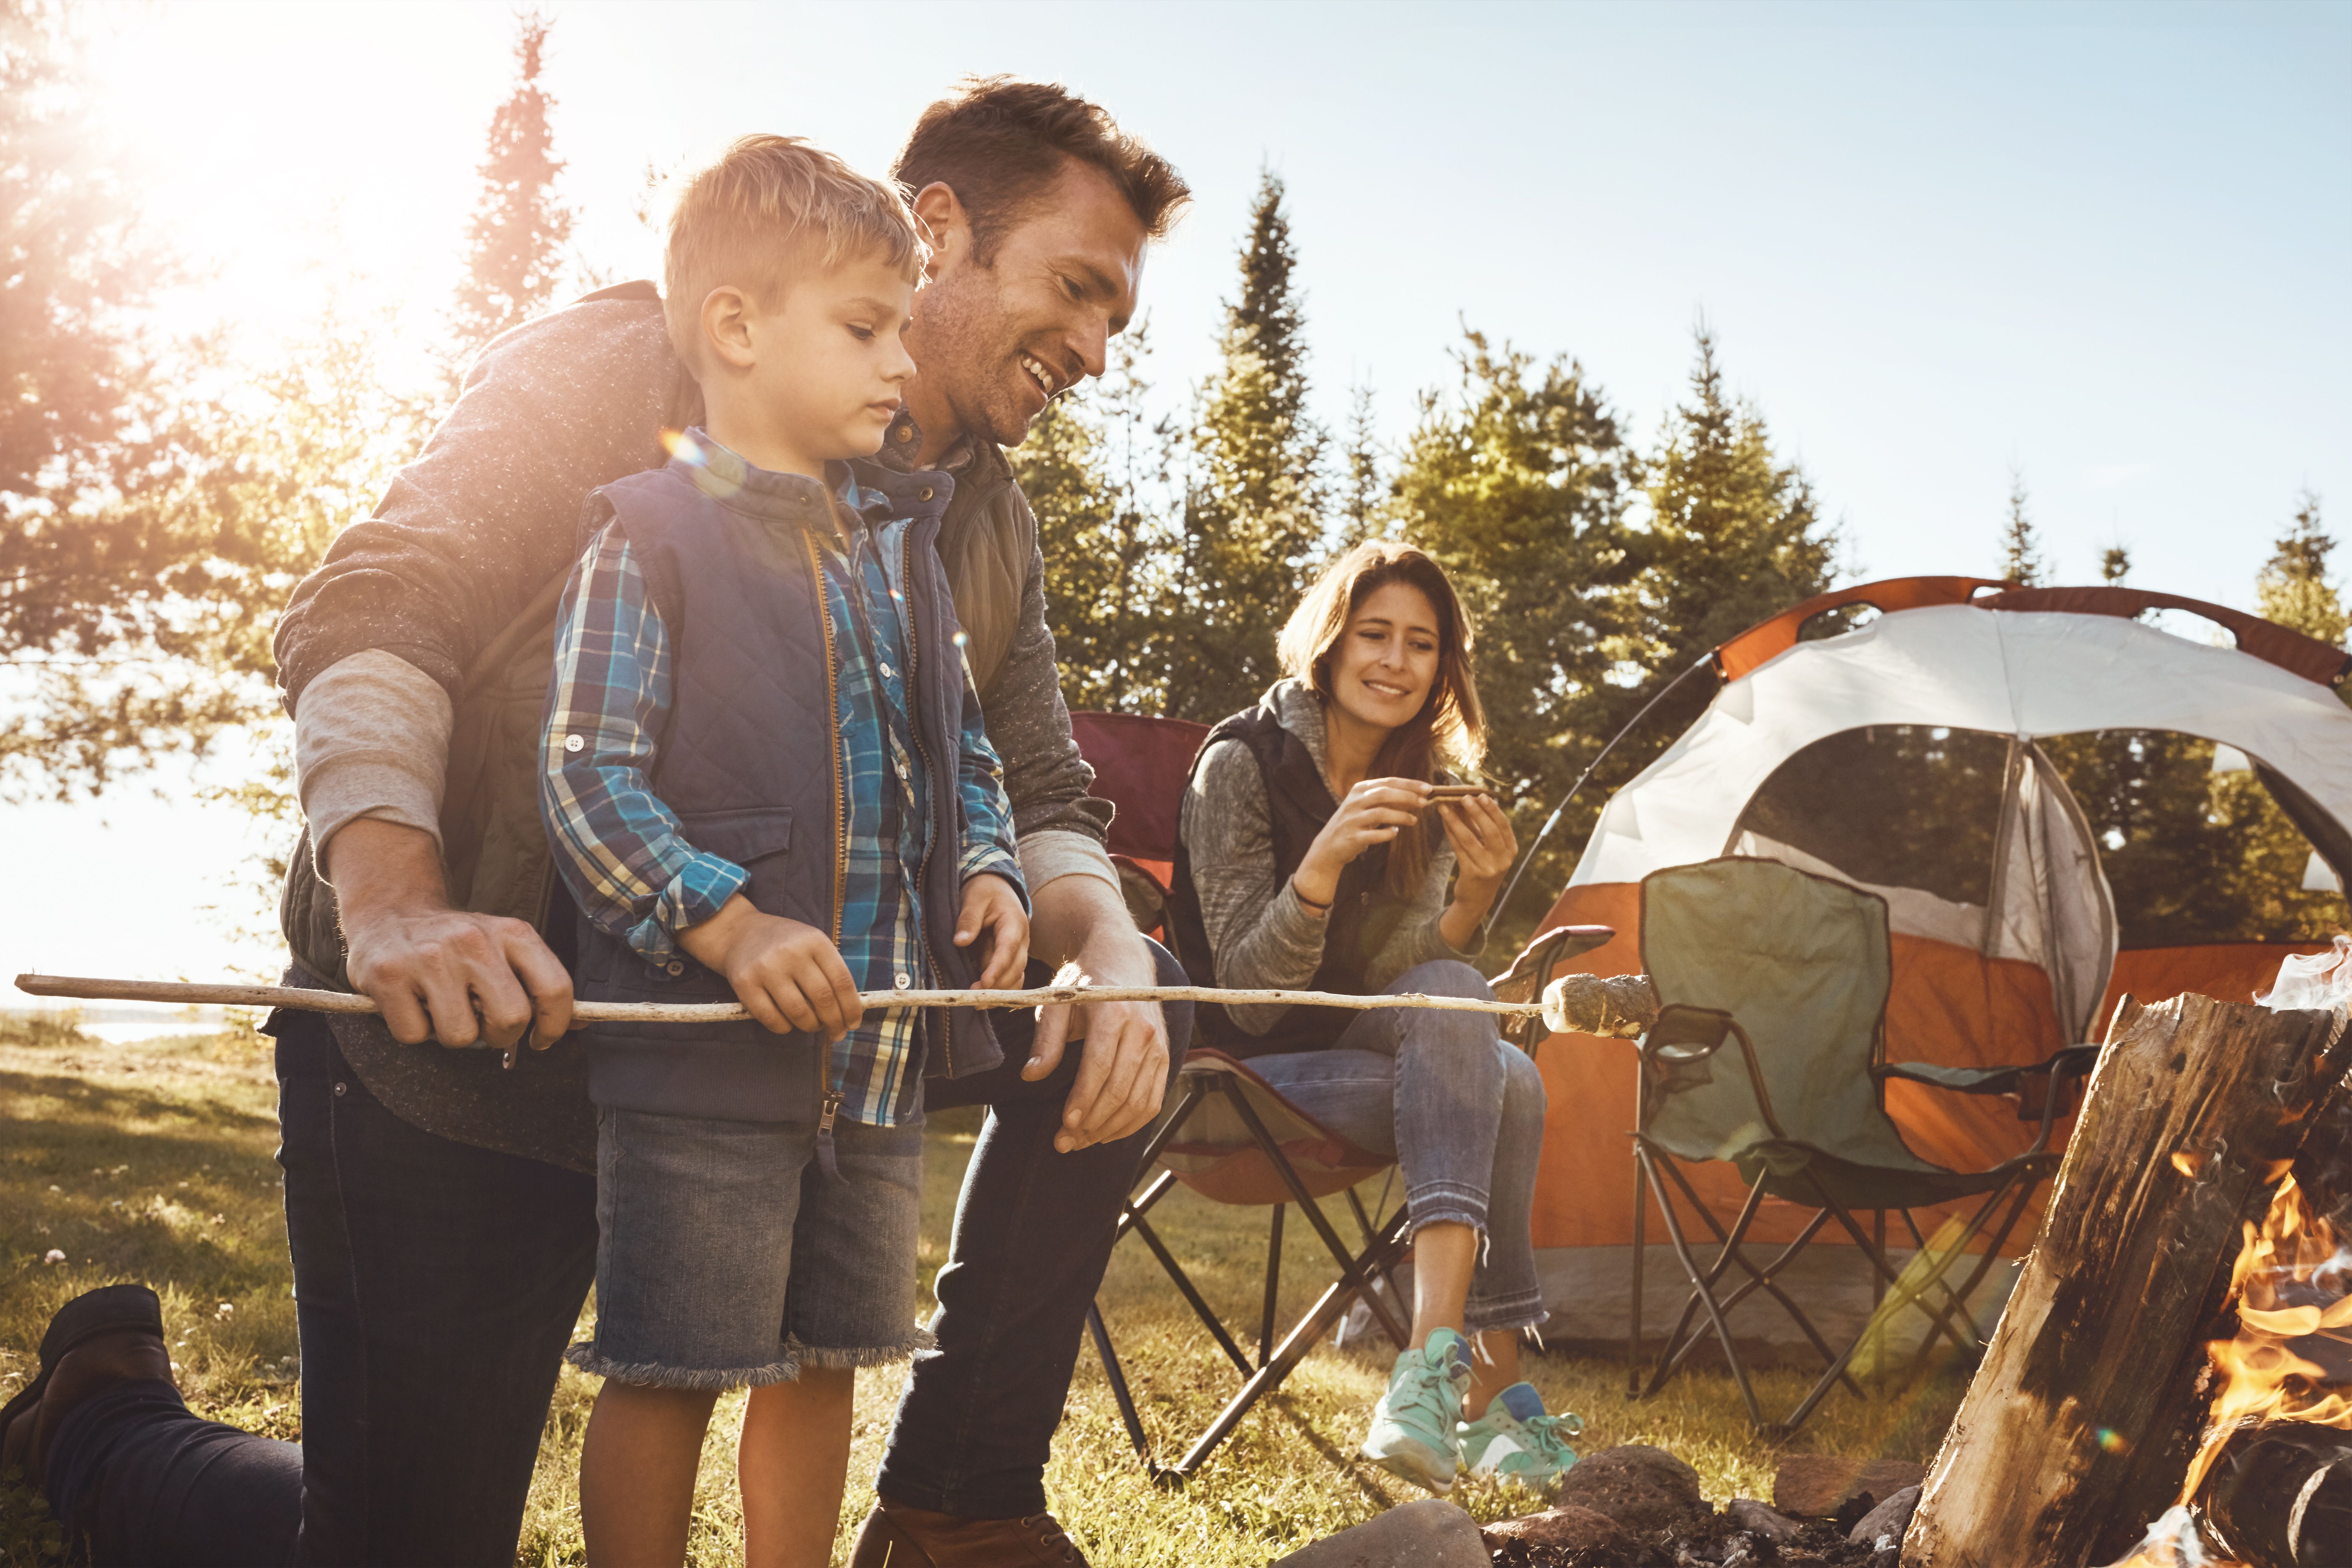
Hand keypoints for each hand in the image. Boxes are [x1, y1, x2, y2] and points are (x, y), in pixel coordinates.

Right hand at [332, 818, 572, 1051]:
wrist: (391, 912)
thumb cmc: (457, 944)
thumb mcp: (505, 947)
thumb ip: (538, 982)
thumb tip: (578, 1025)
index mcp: (512, 933)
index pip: (555, 988)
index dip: (554, 1025)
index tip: (541, 1039)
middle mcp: (473, 941)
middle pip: (510, 1020)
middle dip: (499, 1036)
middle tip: (482, 1023)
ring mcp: (429, 957)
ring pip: (460, 1036)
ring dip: (452, 1034)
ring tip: (443, 1007)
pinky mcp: (388, 975)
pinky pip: (415, 1035)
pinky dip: (415, 1030)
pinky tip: (413, 1002)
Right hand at [677, 895, 863, 1040]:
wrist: (739, 932)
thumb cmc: (785, 943)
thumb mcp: (812, 944)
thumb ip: (830, 971)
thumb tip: (849, 1012)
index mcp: (815, 941)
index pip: (842, 981)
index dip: (851, 1007)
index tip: (853, 1023)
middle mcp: (791, 953)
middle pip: (823, 999)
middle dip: (834, 1022)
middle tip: (836, 1033)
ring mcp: (766, 968)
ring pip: (798, 1012)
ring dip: (810, 1026)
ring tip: (812, 1025)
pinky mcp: (744, 984)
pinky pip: (771, 1018)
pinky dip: (784, 1028)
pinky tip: (788, 1025)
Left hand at [954, 872, 1029, 989]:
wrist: (996, 887)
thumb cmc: (985, 890)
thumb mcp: (974, 897)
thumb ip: (968, 918)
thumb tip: (960, 941)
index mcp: (1014, 923)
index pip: (1009, 949)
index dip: (998, 968)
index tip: (983, 983)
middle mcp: (1021, 941)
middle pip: (1016, 968)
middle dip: (998, 986)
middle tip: (974, 999)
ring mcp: (1017, 952)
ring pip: (1016, 978)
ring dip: (1000, 993)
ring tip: (977, 1003)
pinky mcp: (1009, 959)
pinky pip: (1010, 979)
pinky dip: (999, 990)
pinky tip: (983, 998)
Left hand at [1026, 964, 1171, 1152]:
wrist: (1119, 960)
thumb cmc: (1082, 984)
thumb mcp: (1055, 1003)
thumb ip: (1045, 1041)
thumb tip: (1031, 1076)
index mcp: (1114, 1013)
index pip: (1100, 1067)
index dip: (1083, 1100)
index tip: (1065, 1125)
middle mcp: (1142, 1030)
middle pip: (1120, 1090)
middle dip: (1091, 1123)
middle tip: (1064, 1142)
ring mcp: (1158, 1045)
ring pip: (1139, 1102)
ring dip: (1110, 1129)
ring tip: (1081, 1141)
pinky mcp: (1165, 1057)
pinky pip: (1153, 1101)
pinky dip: (1132, 1123)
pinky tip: (1107, 1133)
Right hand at [1292, 777, 1431, 907]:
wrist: (1329, 846)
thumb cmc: (1354, 823)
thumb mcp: (1366, 806)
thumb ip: (1386, 799)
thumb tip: (1416, 796)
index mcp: (1359, 789)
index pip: (1388, 782)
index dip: (1409, 784)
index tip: (1428, 788)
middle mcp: (1354, 802)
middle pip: (1384, 794)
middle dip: (1407, 797)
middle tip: (1425, 803)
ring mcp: (1352, 819)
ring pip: (1380, 813)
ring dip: (1401, 816)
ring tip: (1414, 821)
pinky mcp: (1352, 837)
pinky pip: (1375, 835)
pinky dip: (1388, 833)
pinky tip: (1395, 832)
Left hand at [1438, 790, 1518, 946]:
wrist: (1478, 897)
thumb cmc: (1483, 864)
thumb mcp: (1489, 847)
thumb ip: (1482, 826)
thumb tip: (1468, 799)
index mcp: (1511, 849)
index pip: (1503, 825)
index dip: (1492, 809)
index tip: (1481, 794)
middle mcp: (1503, 859)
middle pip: (1491, 831)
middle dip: (1477, 812)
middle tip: (1464, 797)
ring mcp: (1489, 868)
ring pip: (1470, 839)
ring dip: (1456, 821)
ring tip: (1444, 807)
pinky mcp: (1472, 874)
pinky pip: (1459, 849)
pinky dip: (1451, 833)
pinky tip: (1444, 822)